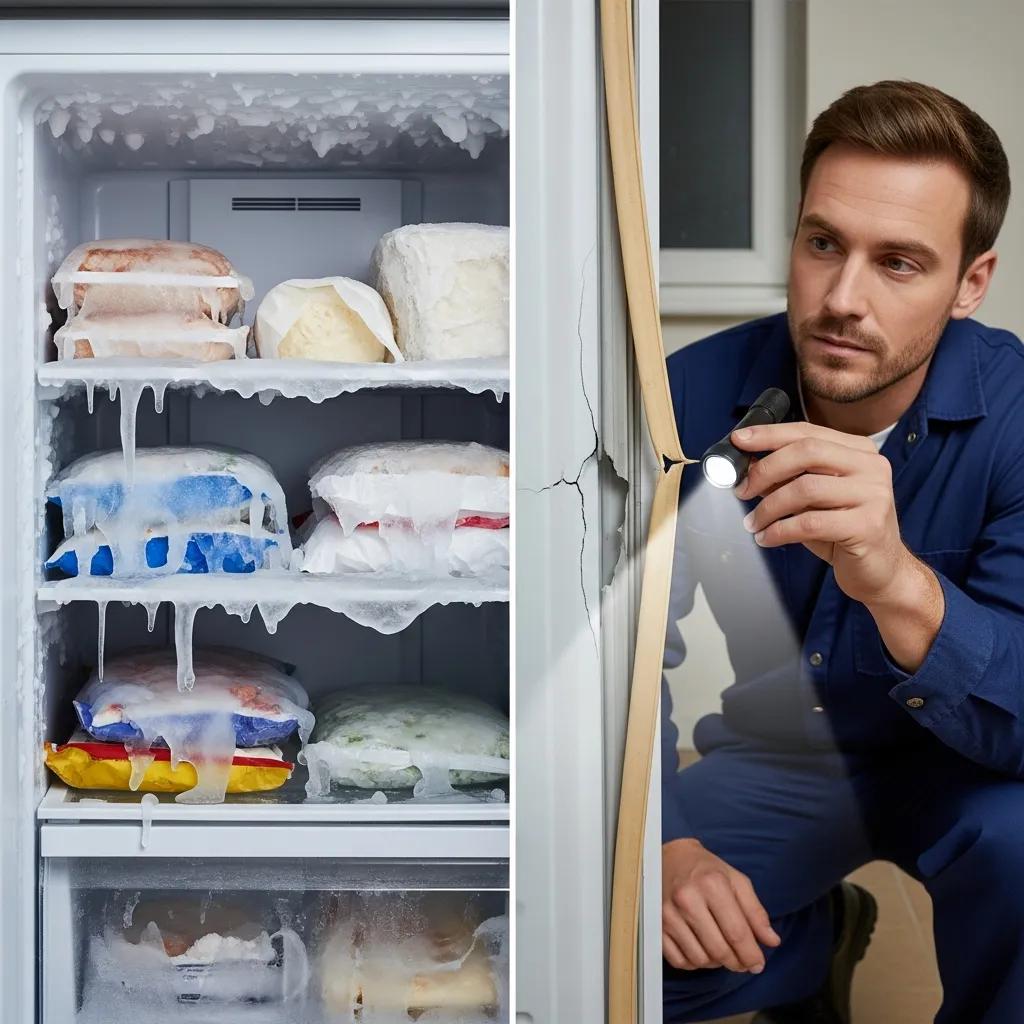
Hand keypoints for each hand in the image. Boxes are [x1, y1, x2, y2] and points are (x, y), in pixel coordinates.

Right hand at [662, 837, 780, 972]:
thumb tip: (772, 942)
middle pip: (719, 950)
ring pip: (700, 959)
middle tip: (742, 962)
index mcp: (712, 884)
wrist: (669, 857)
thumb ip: (756, 912)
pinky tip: (700, 950)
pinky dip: (694, 963)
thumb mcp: (736, 881)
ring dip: (715, 963)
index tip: (758, 964)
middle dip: (736, 963)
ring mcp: (667, 914)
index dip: (751, 955)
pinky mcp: (655, 925)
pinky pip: (679, 961)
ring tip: (720, 951)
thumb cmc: (706, 869)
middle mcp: (687, 899)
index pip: (737, 933)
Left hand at [732, 421, 910, 605]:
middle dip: (765, 469)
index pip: (808, 432)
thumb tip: (750, 465)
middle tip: (742, 489)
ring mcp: (873, 495)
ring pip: (805, 489)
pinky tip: (767, 538)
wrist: (882, 571)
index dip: (769, 434)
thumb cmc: (843, 532)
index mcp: (859, 452)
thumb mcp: (813, 499)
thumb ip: (788, 478)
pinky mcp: (867, 526)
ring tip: (753, 522)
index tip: (740, 440)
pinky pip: (809, 523)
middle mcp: (871, 467)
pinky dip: (779, 530)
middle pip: (807, 451)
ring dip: (768, 507)